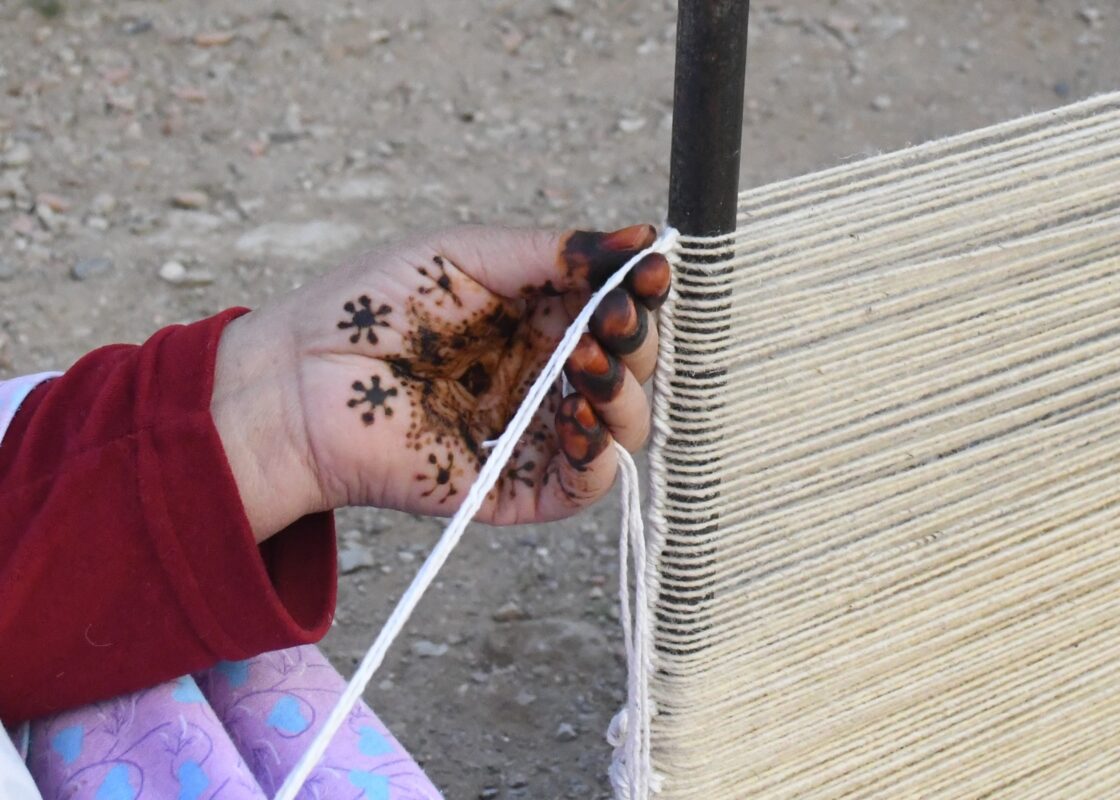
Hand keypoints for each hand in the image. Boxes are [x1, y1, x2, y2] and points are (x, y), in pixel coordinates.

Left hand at [211, 224, 670, 540]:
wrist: (295, 379)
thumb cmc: (368, 305)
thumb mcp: (466, 254)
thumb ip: (553, 253)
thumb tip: (641, 238)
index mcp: (535, 318)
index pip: (616, 310)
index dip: (642, 292)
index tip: (652, 270)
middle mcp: (541, 375)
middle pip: (629, 368)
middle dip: (635, 341)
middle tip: (612, 319)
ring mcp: (529, 433)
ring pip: (619, 427)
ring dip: (622, 393)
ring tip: (587, 361)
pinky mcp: (509, 487)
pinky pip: (580, 485)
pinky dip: (598, 457)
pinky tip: (579, 418)